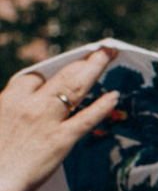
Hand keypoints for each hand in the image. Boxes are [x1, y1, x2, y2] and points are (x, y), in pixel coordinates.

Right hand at [0, 45, 119, 190]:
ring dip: (94, 68)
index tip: (67, 68)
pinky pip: (85, 119)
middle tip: (102, 49)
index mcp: (8, 99)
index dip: (52, 73)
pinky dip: (101, 106)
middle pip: (61, 75)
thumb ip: (12, 113)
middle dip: (84, 60)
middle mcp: (28, 105)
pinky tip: (114, 96)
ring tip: (109, 55)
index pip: (33, 77)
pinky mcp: (60, 141)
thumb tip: (25, 111)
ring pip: (74, 87)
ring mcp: (46, 121)